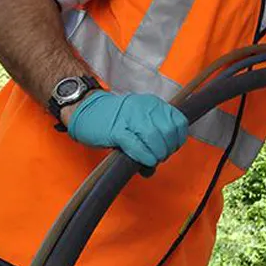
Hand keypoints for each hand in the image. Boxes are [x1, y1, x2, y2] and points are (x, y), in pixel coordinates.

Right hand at [66, 91, 189, 166]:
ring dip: (157, 154)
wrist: (86, 110)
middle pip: (169, 132)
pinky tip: (144, 161)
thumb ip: (153, 134)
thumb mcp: (139, 119)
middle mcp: (145, 108)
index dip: (178, 139)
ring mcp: (131, 118)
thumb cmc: (114, 118)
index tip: (172, 147)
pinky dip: (144, 156)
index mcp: (154, 104)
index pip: (179, 122)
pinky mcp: (116, 130)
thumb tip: (162, 156)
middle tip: (159, 156)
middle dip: (168, 149)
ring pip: (155, 138)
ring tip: (151, 160)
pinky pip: (137, 146)